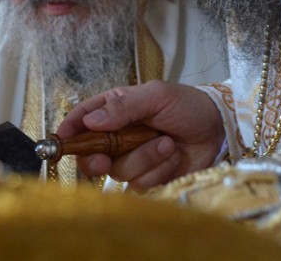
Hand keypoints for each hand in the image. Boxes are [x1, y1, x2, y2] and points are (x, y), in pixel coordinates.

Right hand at [56, 79, 224, 190]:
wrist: (219, 129)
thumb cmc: (188, 105)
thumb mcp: (156, 95)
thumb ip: (123, 107)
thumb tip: (91, 121)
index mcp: (115, 110)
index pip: (82, 120)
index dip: (69, 131)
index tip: (62, 139)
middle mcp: (119, 137)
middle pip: (91, 156)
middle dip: (98, 159)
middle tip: (107, 158)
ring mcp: (133, 159)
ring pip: (119, 172)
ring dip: (145, 158)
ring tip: (167, 142)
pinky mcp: (149, 178)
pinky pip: (140, 184)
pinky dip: (158, 170)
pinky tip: (173, 156)